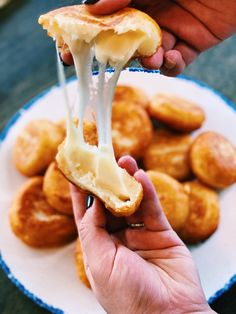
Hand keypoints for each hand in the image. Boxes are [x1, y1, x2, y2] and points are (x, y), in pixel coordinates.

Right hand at [61, 0, 235, 75]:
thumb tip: (93, 8)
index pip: (103, 18)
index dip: (84, 35)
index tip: (67, 52)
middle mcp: (150, 15)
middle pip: (121, 43)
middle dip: (109, 57)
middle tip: (97, 68)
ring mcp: (170, 31)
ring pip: (148, 57)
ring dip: (147, 62)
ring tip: (153, 57)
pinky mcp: (192, 45)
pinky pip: (176, 64)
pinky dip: (172, 66)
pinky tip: (173, 56)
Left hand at [71, 156, 214, 313]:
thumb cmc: (128, 298)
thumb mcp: (100, 264)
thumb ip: (93, 230)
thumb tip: (92, 202)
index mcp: (100, 249)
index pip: (87, 215)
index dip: (81, 194)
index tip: (77, 172)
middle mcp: (119, 240)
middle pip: (111, 204)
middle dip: (108, 182)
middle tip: (105, 160)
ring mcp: (140, 235)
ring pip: (132, 202)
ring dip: (128, 181)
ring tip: (125, 160)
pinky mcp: (162, 233)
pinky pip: (152, 208)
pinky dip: (147, 191)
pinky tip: (142, 176)